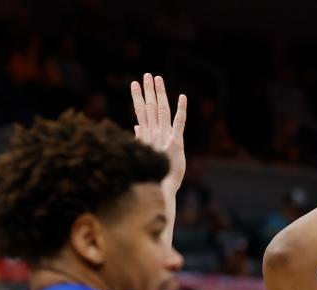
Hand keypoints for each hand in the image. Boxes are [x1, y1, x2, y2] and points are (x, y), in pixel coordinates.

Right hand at [131, 73, 187, 190]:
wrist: (161, 188)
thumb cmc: (154, 173)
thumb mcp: (145, 154)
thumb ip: (140, 138)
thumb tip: (136, 127)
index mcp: (146, 136)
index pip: (140, 112)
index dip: (137, 97)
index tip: (134, 83)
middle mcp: (153, 133)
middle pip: (150, 107)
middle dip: (148, 90)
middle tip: (147, 75)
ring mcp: (164, 136)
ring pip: (161, 110)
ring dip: (160, 93)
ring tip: (157, 78)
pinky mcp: (176, 142)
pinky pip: (179, 122)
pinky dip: (181, 109)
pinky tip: (182, 96)